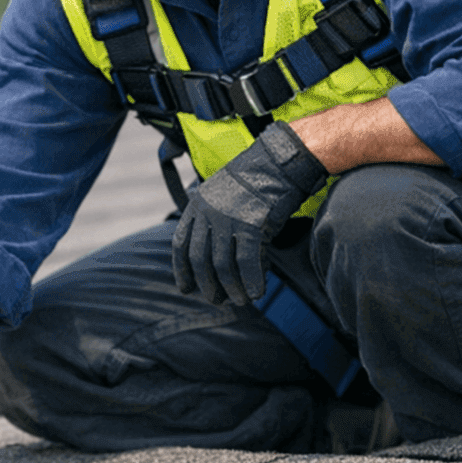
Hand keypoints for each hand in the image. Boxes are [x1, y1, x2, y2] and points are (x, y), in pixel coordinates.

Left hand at [171, 120, 327, 304]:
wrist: (280, 162)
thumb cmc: (258, 181)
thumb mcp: (226, 197)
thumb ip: (216, 223)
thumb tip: (219, 260)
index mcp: (197, 204)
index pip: (181, 244)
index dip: (182, 270)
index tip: (186, 288)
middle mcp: (208, 212)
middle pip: (200, 259)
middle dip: (208, 284)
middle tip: (218, 300)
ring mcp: (228, 218)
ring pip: (222, 264)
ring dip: (232, 288)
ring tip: (240, 301)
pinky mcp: (250, 224)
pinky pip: (246, 261)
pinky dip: (252, 281)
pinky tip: (257, 292)